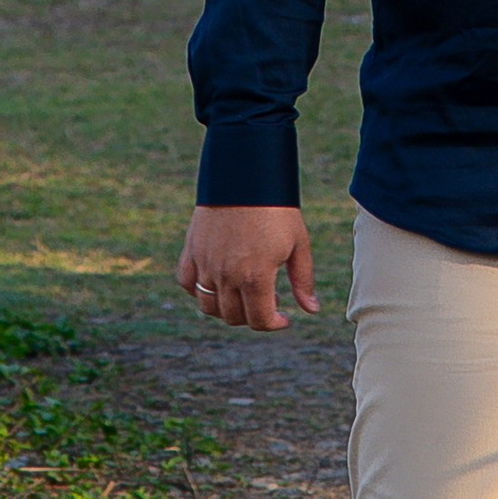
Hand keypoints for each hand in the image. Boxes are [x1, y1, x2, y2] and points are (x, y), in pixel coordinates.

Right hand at [178, 203, 318, 330]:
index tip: (284, 317)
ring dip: (226, 309)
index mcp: (255, 277)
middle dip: (253, 317)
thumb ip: (303, 280)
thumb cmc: (277, 209)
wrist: (246, 174)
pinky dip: (198, 290)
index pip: (259, 320)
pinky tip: (215, 283)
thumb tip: (311, 309)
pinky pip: (187, 282)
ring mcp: (205, 263)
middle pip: (234, 317)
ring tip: (242, 295)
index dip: (274, 324)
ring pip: (208, 305)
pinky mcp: (192, 249)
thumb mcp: (298, 244)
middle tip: (267, 301)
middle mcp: (226, 275)